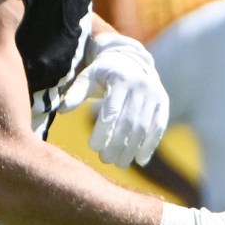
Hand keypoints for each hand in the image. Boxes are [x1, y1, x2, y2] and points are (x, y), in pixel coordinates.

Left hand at [77, 35, 169, 167]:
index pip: (111, 111)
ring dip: (132, 149)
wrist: (131, 60)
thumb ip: (76, 93)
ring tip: (120, 164)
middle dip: (116, 144)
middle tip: (105, 160)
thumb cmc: (104, 73)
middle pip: (128, 122)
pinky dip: (150, 145)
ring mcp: (155, 95)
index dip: (103, 131)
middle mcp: (141, 86)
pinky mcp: (163, 104)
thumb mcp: (88, 78)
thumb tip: (61, 110)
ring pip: (143, 128)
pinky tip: (140, 160)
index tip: (92, 147)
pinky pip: (158, 128)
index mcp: (120, 79)